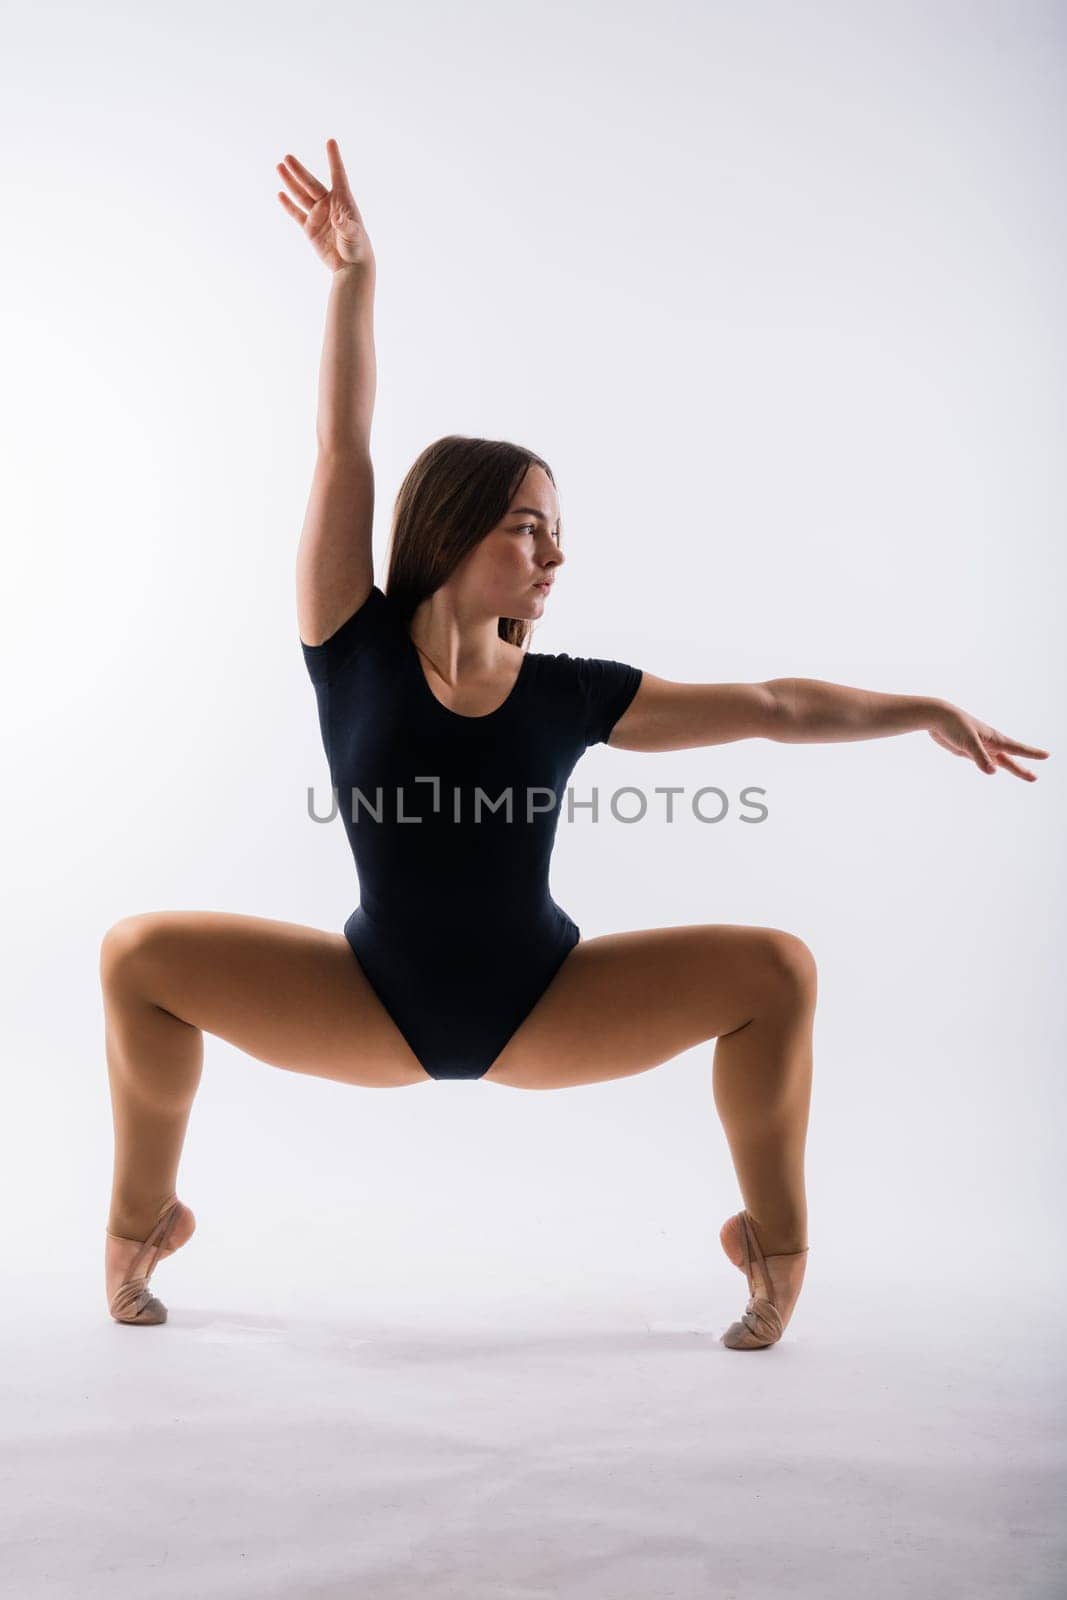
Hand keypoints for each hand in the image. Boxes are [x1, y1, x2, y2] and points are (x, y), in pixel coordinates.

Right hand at [276, 138, 374, 274]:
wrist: (350, 267)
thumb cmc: (357, 248)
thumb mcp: (353, 235)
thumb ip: (346, 225)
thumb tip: (337, 218)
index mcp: (343, 201)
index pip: (338, 175)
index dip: (334, 158)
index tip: (331, 141)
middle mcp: (328, 204)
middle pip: (311, 183)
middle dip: (299, 171)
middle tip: (287, 157)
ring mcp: (318, 215)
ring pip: (301, 195)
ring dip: (290, 182)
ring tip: (279, 167)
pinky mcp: (310, 228)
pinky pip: (296, 213)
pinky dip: (288, 204)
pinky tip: (280, 193)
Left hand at [928, 701, 1049, 780]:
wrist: (937, 717)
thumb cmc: (954, 725)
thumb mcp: (968, 742)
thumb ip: (980, 757)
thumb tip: (994, 772)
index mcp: (994, 739)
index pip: (1017, 749)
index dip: (1032, 753)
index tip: (1047, 755)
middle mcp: (990, 744)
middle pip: (1009, 760)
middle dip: (1022, 769)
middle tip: (1035, 778)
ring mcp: (980, 748)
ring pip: (998, 762)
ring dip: (1011, 768)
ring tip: (1024, 774)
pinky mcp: (968, 751)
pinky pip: (984, 761)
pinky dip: (991, 765)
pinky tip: (994, 769)